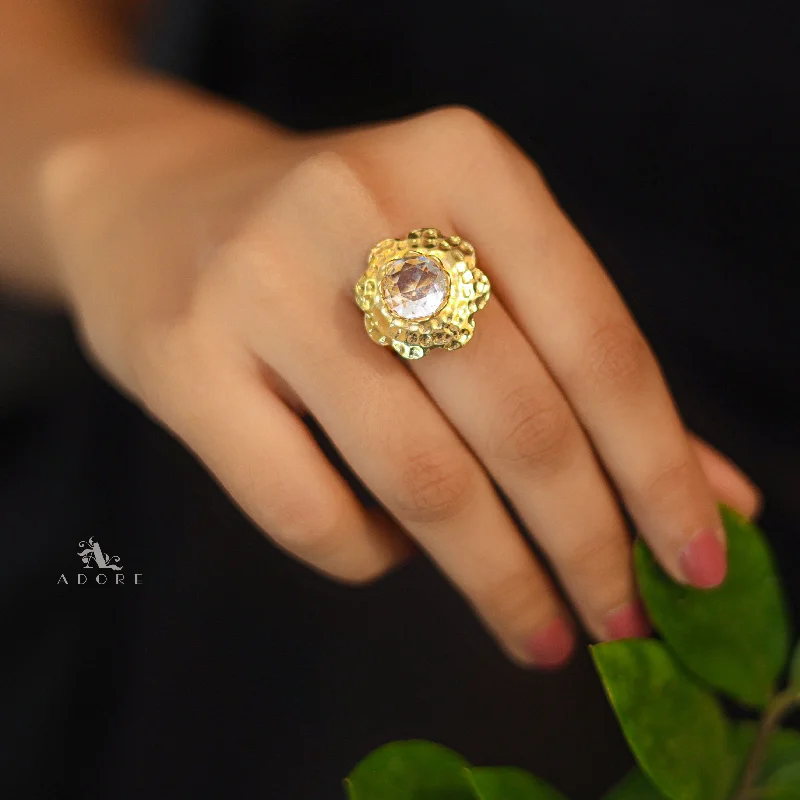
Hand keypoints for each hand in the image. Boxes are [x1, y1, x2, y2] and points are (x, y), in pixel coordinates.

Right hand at [46, 105, 760, 666]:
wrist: (156, 205)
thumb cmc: (340, 245)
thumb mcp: (465, 261)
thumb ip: (580, 371)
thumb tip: (716, 499)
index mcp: (464, 163)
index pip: (598, 342)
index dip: (659, 469)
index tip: (695, 563)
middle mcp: (365, 206)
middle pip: (518, 420)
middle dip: (586, 544)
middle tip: (619, 619)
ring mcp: (263, 280)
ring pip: (420, 479)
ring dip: (498, 577)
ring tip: (537, 628)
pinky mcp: (183, 360)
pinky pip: (311, 513)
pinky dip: (373, 559)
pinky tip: (394, 549)